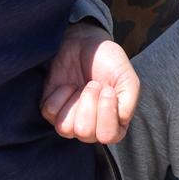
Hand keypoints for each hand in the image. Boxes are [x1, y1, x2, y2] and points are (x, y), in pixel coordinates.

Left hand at [41, 22, 138, 143]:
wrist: (85, 43)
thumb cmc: (108, 62)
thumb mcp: (127, 78)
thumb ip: (129, 101)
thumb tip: (121, 119)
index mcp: (113, 124)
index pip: (108, 136)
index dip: (107, 112)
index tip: (108, 89)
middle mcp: (91, 128)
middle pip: (85, 133)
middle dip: (89, 103)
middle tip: (93, 84)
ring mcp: (70, 120)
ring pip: (66, 128)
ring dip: (75, 101)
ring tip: (81, 86)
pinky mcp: (51, 110)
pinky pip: (50, 112)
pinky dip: (59, 95)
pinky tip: (68, 85)